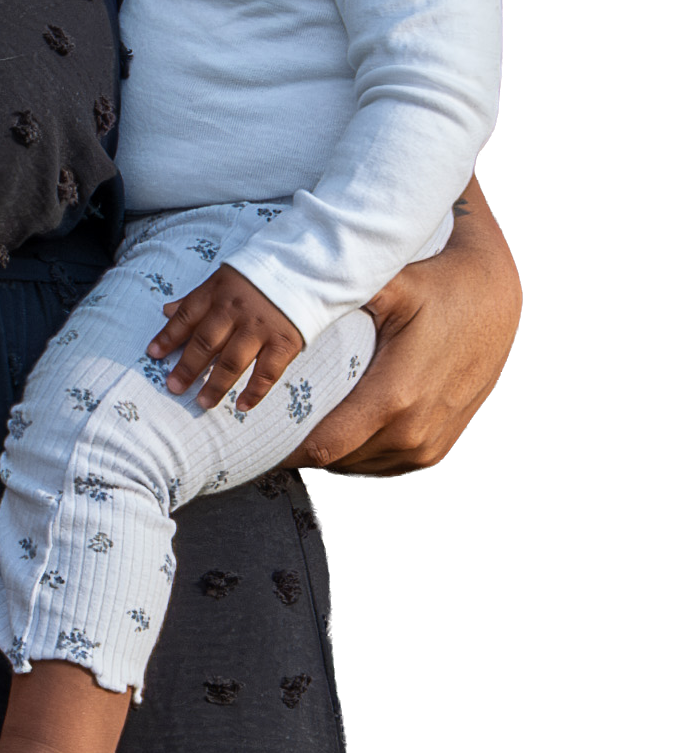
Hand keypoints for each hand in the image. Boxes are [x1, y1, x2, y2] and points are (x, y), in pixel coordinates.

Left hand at [148, 264, 303, 410]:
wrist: (302, 270)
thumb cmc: (254, 280)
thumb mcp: (221, 280)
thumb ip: (195, 299)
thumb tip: (166, 312)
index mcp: (217, 293)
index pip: (187, 317)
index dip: (168, 336)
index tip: (153, 355)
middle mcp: (235, 311)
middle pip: (206, 342)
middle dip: (187, 367)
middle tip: (173, 388)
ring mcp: (260, 327)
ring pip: (233, 361)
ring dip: (216, 384)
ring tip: (202, 402)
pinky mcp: (284, 342)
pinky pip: (267, 372)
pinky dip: (255, 391)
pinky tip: (242, 406)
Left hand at [289, 179, 520, 475]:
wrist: (495, 301)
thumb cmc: (439, 287)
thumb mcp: (389, 285)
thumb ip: (340, 295)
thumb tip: (288, 294)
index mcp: (395, 397)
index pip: (324, 446)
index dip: (285, 446)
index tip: (256, 431)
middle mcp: (413, 432)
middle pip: (336, 460)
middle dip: (300, 447)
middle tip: (268, 425)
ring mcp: (428, 446)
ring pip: (359, 468)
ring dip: (329, 452)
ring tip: (296, 427)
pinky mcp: (438, 449)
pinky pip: (385, 466)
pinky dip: (357, 455)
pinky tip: (337, 431)